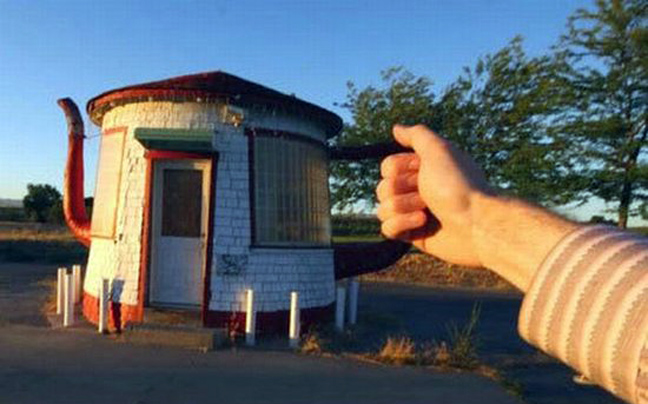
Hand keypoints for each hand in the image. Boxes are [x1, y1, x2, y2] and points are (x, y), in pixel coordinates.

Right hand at [376, 124, 492, 266]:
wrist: (476, 223)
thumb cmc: (458, 185)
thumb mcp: (438, 150)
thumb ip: (416, 135)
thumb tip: (396, 128)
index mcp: (423, 169)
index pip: (388, 166)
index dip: (399, 169)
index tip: (421, 171)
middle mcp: (417, 190)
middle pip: (382, 188)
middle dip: (401, 190)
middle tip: (426, 195)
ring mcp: (414, 213)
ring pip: (382, 209)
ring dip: (402, 207)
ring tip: (425, 211)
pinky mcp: (413, 235)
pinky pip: (387, 229)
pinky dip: (401, 224)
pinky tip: (421, 224)